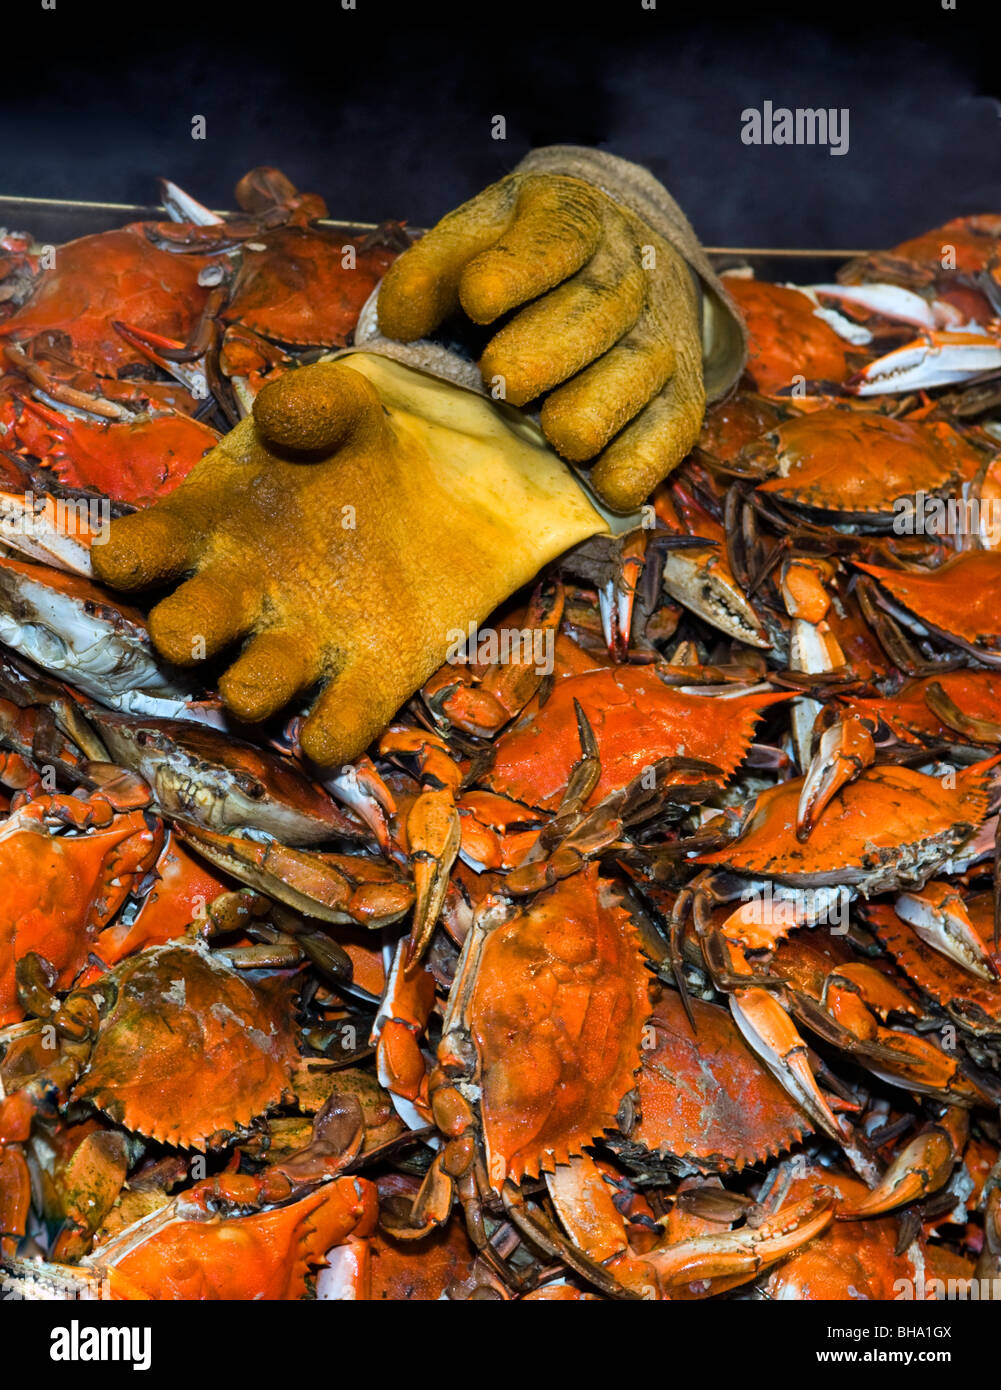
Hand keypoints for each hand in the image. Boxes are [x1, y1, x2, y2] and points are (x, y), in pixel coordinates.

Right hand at [90, 354, 603, 766]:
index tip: (125, 563)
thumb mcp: (352, 398)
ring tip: (257, 683)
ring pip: (250, 690)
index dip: (128, 562)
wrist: (479, 466)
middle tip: (194, 631)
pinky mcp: (376, 674)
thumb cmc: (385, 431)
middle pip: (185, 633)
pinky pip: (336, 723)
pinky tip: (329, 731)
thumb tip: (280, 418)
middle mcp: (247, 593)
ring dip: (249, 690)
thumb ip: (317, 401)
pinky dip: (329, 735)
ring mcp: (308, 641)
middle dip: (184, 637)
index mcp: (218, 523)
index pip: (147, 550)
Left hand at [377, 172, 705, 512]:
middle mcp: (630, 271)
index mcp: (575, 218)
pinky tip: (601, 478)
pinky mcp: (681, 397)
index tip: (478, 298)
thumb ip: (433, 271)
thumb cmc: (528, 263)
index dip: (518, 269)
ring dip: (588, 410)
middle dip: (543, 352)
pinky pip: (667, 434)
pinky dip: (634, 462)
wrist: (627, 265)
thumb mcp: (479, 238)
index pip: (557, 235)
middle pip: (597, 310)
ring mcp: (661, 337)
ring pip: (634, 374)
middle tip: (501, 378)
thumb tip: (397, 325)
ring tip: (553, 427)